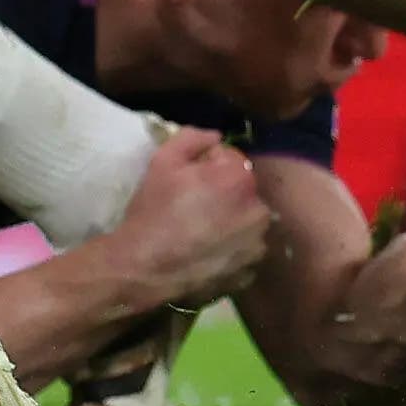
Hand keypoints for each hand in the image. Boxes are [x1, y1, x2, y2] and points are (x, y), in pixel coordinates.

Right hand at [105, 127, 272, 309]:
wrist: (147, 265)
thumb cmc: (154, 209)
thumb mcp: (162, 161)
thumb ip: (192, 138)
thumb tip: (215, 136)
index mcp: (239, 179)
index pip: (229, 159)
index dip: (206, 165)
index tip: (186, 178)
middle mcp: (258, 210)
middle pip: (242, 190)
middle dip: (223, 192)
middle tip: (192, 204)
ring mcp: (257, 244)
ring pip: (246, 220)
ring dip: (230, 220)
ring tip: (199, 230)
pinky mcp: (250, 270)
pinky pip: (244, 249)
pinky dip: (231, 248)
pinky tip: (206, 251)